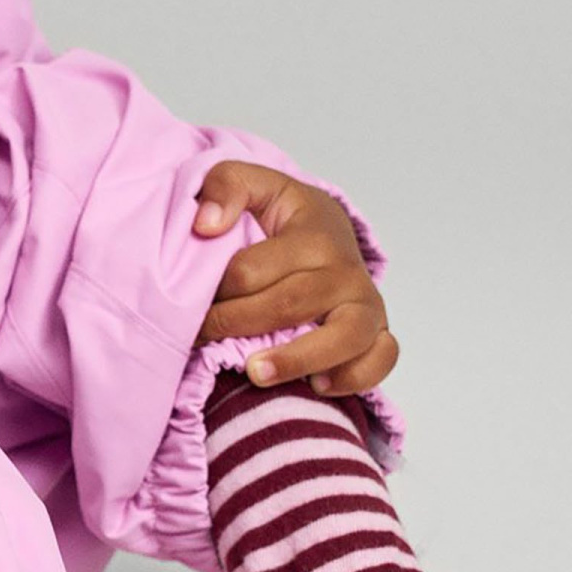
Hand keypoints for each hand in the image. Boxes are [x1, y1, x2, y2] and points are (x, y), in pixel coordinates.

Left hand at [193, 159, 398, 395]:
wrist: (332, 232)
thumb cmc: (286, 218)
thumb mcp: (255, 185)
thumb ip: (226, 188)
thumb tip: (206, 225)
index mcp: (314, 234)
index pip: (253, 270)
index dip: (216, 290)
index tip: (191, 302)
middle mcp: (346, 271)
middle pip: (289, 305)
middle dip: (235, 325)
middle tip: (201, 337)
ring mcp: (367, 305)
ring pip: (344, 337)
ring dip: (297, 360)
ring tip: (255, 373)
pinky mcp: (379, 333)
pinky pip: (380, 360)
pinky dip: (355, 377)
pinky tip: (317, 386)